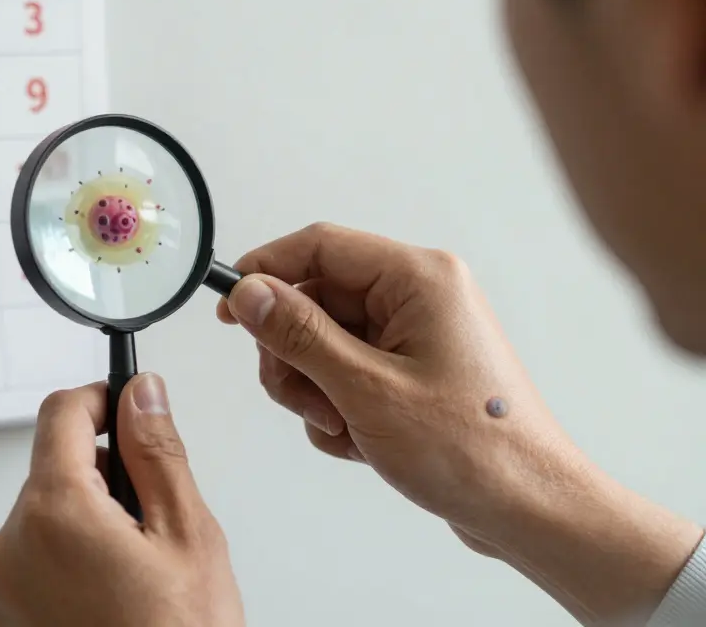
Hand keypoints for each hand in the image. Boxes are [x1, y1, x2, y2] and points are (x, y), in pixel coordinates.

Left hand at [0, 375, 244, 626]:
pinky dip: (71, 561)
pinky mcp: (6, 620)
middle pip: (52, 469)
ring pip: (46, 517)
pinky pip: (36, 561)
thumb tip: (141, 395)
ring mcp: (3, 589)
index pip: (61, 414)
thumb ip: (156, 452)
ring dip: (87, 521)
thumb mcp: (187, 534)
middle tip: (153, 514)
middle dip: (101, 474)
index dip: (100, 400)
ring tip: (139, 568)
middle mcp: (12, 547)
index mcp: (54, 513)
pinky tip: (115, 594)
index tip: (127, 408)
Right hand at [217, 222, 701, 624]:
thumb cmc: (471, 450)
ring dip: (315, 390)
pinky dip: (339, 409)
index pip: (319, 246)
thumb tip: (248, 293)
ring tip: (342, 428)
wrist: (529, 509)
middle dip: (294, 355)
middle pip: (315, 300)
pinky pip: (346, 373)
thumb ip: (299, 334)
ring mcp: (416, 334)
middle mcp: (419, 296)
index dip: (264, 273)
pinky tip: (362, 442)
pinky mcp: (411, 370)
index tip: (228, 311)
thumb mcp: (365, 389)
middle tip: (303, 401)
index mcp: (419, 279)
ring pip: (323, 342)